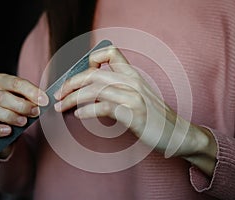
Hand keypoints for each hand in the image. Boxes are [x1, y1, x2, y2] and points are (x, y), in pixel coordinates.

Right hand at [0, 73, 48, 137]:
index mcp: (1, 81)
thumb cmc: (22, 108)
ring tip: (23, 122)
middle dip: (21, 105)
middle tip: (35, 112)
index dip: (31, 91)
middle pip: (1, 96)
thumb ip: (34, 98)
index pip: (15, 83)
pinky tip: (8, 131)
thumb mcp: (29, 100)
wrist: (14, 127)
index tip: (44, 101)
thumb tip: (45, 100)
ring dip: (9, 116)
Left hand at [54, 45, 216, 175]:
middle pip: (93, 73)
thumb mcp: (138, 97)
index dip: (92, 58)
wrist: (176, 134)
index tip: (80, 73)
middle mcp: (133, 81)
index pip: (111, 52)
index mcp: (133, 75)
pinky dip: (87, 110)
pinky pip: (104, 107)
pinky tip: (79, 115)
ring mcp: (133, 96)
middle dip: (71, 83)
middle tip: (58, 94)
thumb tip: (92, 94)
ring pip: (94, 89)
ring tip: (61, 107)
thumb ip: (119, 90)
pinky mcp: (133, 113)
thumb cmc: (154, 117)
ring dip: (72, 98)